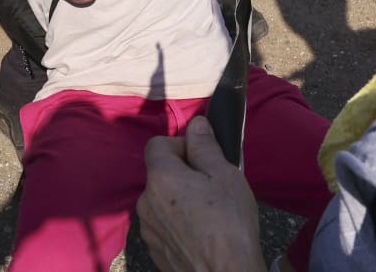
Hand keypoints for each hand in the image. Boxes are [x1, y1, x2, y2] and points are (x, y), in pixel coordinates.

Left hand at [138, 116, 268, 271]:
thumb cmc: (229, 224)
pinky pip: (164, 226)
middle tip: (212, 187)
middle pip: (160, 174)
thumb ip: (205, 146)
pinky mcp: (155, 251)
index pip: (156, 144)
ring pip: (162, 201)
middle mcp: (146, 202)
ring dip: (180, 200)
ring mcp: (148, 230)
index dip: (180, 145)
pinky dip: (178, 224)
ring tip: (209, 213)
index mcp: (160, 178)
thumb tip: (196, 124)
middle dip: (183, 174)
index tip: (202, 158)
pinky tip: (202, 233)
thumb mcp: (224, 175)